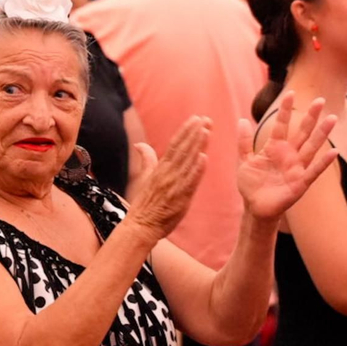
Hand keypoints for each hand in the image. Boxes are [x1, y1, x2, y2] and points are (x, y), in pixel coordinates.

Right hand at [123, 117, 209, 241]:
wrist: (141, 226)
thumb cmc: (145, 204)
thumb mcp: (145, 178)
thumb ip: (147, 160)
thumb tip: (140, 144)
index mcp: (160, 168)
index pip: (174, 145)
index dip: (185, 131)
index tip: (196, 118)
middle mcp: (167, 173)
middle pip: (182, 149)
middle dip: (194, 133)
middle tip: (206, 119)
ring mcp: (174, 185)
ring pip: (187, 161)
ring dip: (197, 145)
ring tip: (207, 131)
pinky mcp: (180, 198)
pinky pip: (189, 181)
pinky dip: (197, 170)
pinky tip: (204, 158)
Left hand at [234, 92, 337, 221]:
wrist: (255, 208)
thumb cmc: (251, 184)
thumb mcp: (245, 160)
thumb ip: (244, 142)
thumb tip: (242, 120)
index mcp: (275, 148)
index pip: (282, 125)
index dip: (286, 110)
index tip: (290, 93)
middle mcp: (289, 155)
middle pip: (302, 132)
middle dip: (311, 116)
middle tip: (320, 100)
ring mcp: (296, 168)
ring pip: (312, 147)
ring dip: (322, 134)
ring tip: (332, 118)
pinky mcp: (300, 183)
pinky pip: (314, 171)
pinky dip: (324, 162)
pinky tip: (334, 152)